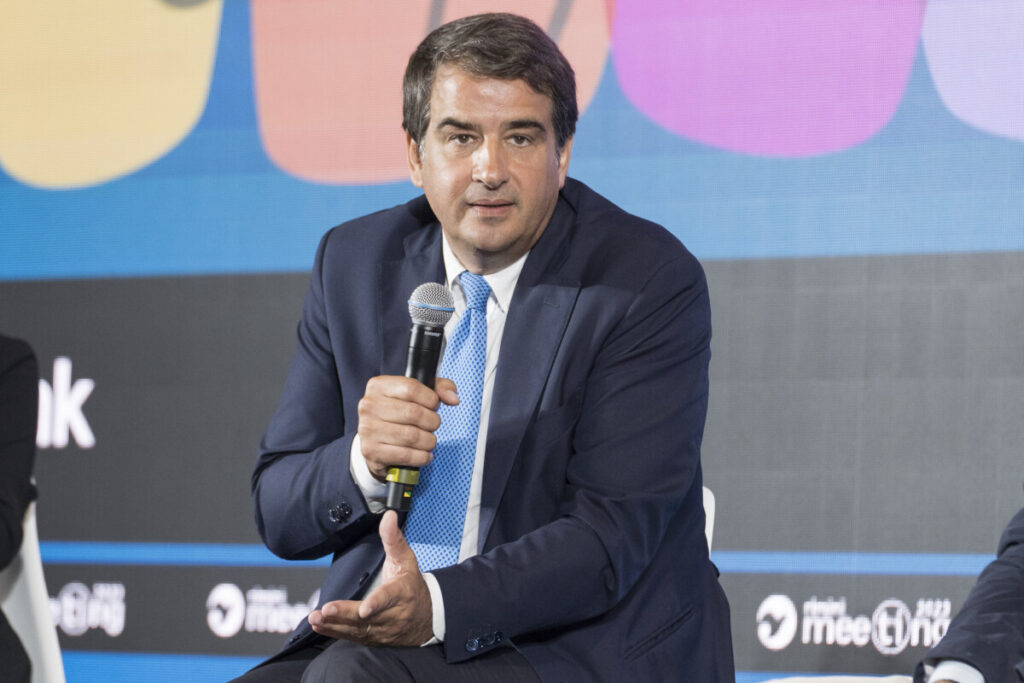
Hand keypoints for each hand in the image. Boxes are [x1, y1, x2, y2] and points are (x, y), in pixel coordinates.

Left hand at [308, 510, 433, 645]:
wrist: (427, 617)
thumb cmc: (412, 585)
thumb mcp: (406, 559)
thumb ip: (394, 538)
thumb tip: (389, 516)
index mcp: (401, 592)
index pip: (388, 598)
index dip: (376, 604)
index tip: (364, 609)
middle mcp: (392, 614)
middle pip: (367, 617)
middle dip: (346, 614)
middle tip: (326, 610)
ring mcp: (382, 629)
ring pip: (357, 629)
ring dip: (335, 624)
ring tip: (316, 618)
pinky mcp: (373, 638)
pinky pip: (352, 636)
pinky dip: (335, 632)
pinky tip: (319, 626)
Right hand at [357, 375, 458, 480]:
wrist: (376, 442)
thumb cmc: (399, 415)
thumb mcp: (418, 394)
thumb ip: (439, 388)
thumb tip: (453, 399)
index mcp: (378, 386)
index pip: (411, 388)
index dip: (431, 399)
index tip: (434, 406)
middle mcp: (369, 405)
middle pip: (413, 413)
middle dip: (432, 422)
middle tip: (432, 426)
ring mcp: (367, 429)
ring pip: (412, 436)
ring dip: (429, 441)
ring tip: (429, 441)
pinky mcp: (371, 451)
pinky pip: (406, 455)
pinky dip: (421, 457)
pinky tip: (424, 455)